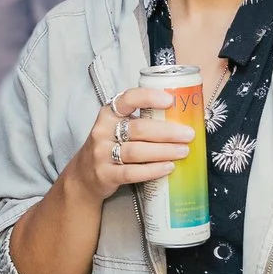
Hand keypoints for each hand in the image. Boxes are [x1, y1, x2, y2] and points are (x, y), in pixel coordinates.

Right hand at [67, 87, 192, 203]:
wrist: (84, 175)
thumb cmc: (110, 146)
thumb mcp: (117, 127)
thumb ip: (139, 120)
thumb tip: (180, 117)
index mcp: (109, 113)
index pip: (128, 99)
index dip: (149, 98)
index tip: (170, 101)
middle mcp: (102, 131)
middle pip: (138, 128)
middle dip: (167, 132)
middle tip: (188, 135)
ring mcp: (101, 153)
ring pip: (136, 151)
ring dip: (163, 151)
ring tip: (183, 151)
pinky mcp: (104, 174)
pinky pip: (131, 172)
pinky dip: (152, 170)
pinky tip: (168, 167)